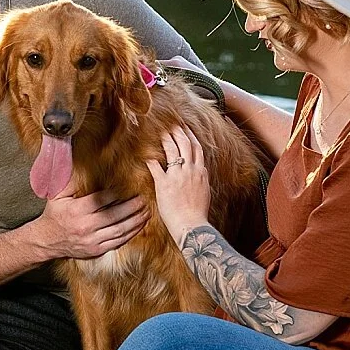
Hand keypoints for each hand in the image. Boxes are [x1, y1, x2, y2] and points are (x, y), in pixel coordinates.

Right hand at [29, 181, 148, 259]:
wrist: (47, 240)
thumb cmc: (55, 214)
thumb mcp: (57, 195)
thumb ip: (71, 180)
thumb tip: (79, 162)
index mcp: (78, 210)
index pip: (103, 200)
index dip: (118, 194)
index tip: (130, 188)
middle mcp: (86, 226)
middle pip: (115, 215)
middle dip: (132, 207)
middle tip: (144, 199)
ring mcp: (92, 240)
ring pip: (120, 230)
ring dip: (136, 221)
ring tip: (146, 212)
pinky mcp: (96, 250)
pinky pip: (118, 242)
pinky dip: (131, 234)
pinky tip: (139, 226)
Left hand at [146, 124, 211, 243]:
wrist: (192, 225)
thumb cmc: (198, 212)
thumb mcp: (204, 191)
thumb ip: (201, 179)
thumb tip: (200, 172)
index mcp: (201, 172)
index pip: (196, 148)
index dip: (190, 136)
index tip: (185, 128)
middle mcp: (190, 170)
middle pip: (185, 144)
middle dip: (178, 131)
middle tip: (172, 124)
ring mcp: (178, 176)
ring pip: (172, 150)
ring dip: (166, 139)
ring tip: (160, 132)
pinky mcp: (164, 184)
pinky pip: (156, 167)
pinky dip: (150, 159)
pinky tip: (145, 154)